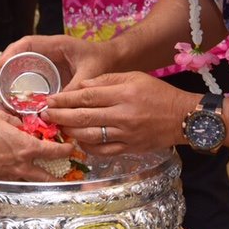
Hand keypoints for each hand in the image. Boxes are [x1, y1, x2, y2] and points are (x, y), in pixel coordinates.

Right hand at [0, 34, 113, 88]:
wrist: (116, 60)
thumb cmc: (104, 61)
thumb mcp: (89, 75)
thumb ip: (74, 90)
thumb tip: (55, 108)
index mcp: (56, 45)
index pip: (28, 43)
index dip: (12, 52)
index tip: (0, 65)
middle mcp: (50, 51)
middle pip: (21, 54)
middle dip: (7, 66)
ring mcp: (50, 60)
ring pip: (25, 65)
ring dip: (14, 76)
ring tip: (5, 92)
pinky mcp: (52, 70)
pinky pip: (33, 74)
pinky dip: (25, 83)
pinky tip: (21, 98)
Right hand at [0, 110, 74, 182]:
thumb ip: (12, 120)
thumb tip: (18, 123)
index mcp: (27, 147)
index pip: (55, 151)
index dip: (66, 149)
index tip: (72, 146)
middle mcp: (22, 164)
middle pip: (47, 175)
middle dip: (58, 174)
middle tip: (65, 172)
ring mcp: (10, 174)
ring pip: (31, 179)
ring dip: (39, 177)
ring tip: (44, 174)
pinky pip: (15, 178)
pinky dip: (20, 175)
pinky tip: (17, 169)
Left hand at [43, 72, 192, 156]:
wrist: (183, 118)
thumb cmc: (158, 94)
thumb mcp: (134, 77)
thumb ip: (106, 81)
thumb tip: (82, 87)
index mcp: (124, 94)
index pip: (87, 97)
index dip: (65, 99)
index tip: (49, 100)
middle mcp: (123, 115)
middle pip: (83, 117)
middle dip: (60, 117)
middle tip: (45, 115)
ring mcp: (125, 135)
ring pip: (90, 136)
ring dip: (70, 132)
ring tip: (58, 127)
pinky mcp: (129, 149)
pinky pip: (102, 151)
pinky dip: (87, 147)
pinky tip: (79, 140)